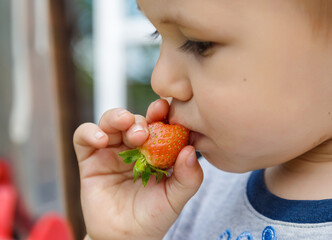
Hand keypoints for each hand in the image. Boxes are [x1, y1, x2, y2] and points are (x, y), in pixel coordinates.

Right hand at [73, 99, 202, 239]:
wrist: (125, 238)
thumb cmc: (153, 216)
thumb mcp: (175, 198)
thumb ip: (188, 178)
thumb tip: (190, 151)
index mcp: (155, 150)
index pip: (158, 123)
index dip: (161, 113)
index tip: (165, 109)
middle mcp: (133, 147)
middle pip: (133, 119)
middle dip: (138, 120)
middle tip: (143, 132)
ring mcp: (111, 150)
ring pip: (110, 121)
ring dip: (116, 118)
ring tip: (124, 127)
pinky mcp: (89, 158)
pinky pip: (83, 136)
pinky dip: (90, 132)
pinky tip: (101, 140)